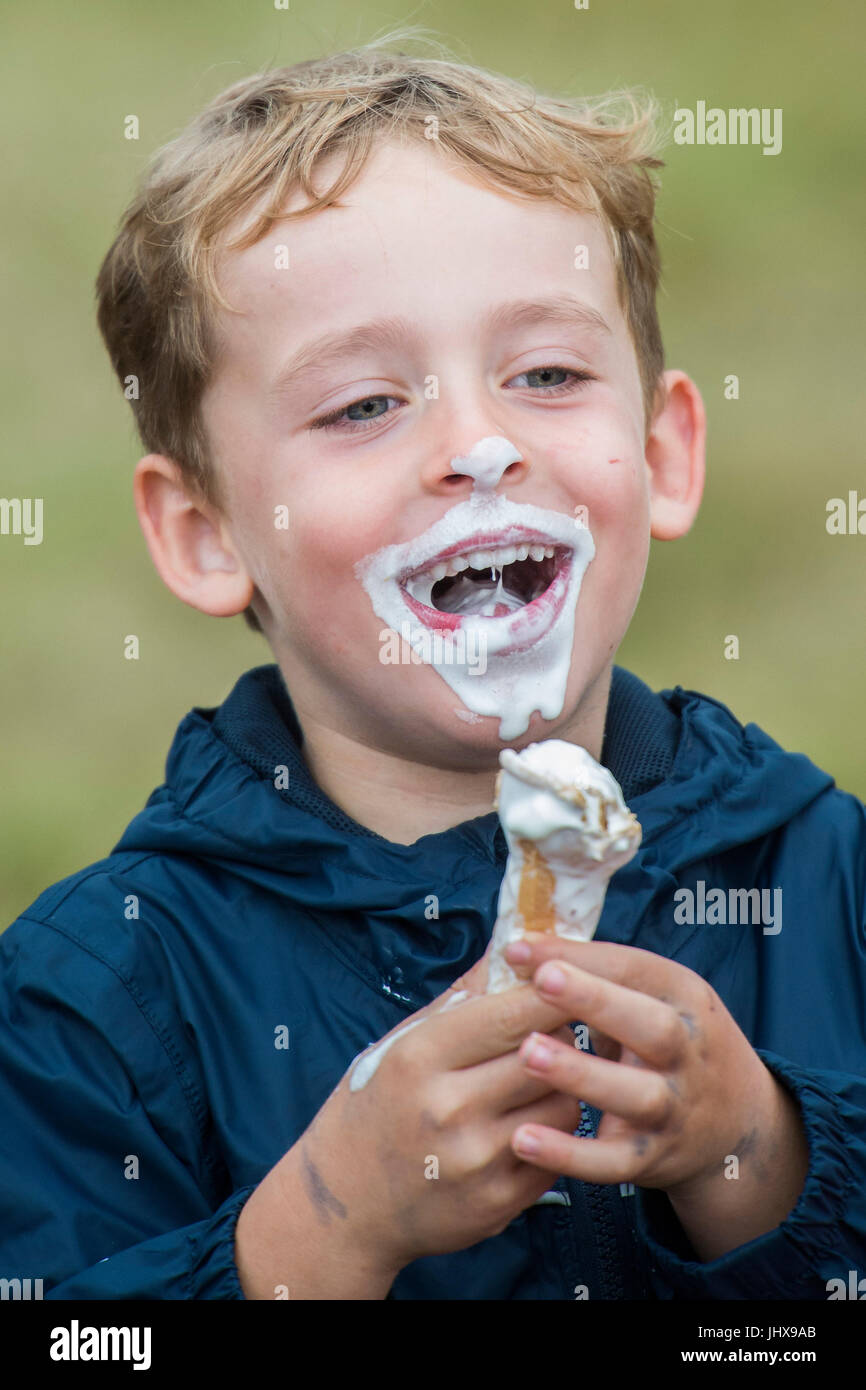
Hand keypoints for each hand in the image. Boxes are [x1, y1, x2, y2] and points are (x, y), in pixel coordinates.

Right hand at [270, 950, 580, 1282]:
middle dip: (560, 1037)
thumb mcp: (400, 1042)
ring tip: (538, 1079)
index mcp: (420, 1057)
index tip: (570, 980)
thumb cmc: (373, 1108)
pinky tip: (528, 1122)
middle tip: (554, 1030)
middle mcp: (448, 1109)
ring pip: (563, 1106)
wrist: (346, 1205)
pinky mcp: (497, 1203)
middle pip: (546, 1057)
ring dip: (563, 1087)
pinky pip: (557, 1153)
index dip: (552, 994)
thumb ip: (460, 997)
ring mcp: (475, 1161)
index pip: (511, 1015)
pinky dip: (554, 1133)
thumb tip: (512, 946)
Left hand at [503, 935, 808, 1258]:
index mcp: (684, 999)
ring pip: (635, 1095)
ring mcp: (674, 1109)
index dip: (578, 957)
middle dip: (597, 1000)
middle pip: (653, 1026)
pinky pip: (612, 1161)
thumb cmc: (670, 1044)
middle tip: (542, 982)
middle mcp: (688, 1052)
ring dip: (581, 1074)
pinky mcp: (652, 1158)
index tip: (520, 949)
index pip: (635, 969)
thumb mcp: (654, 998)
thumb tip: (519, 950)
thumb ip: (597, 976)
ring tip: (529, 1054)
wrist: (737, 1124)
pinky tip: (522, 1139)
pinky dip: (569, 1153)